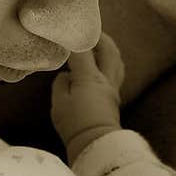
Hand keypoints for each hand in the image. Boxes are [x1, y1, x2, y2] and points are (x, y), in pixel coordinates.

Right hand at [51, 33, 124, 153]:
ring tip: (99, 43)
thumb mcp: (58, 103)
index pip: (82, 51)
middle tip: (89, 30)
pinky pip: (116, 71)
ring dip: (109, 48)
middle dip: (99, 37)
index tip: (66, 31)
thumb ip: (61, 84)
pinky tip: (103, 63)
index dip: (73, 39)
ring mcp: (113, 88)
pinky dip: (111, 61)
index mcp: (89, 78)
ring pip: (116, 60)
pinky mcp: (115, 97)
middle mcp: (105, 79)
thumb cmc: (74, 125)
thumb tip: (67, 75)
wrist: (96, 145)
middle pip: (108, 50)